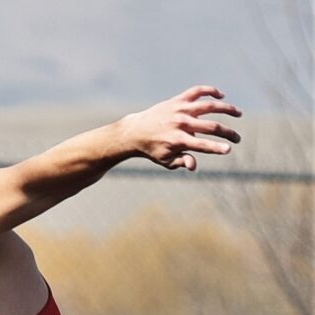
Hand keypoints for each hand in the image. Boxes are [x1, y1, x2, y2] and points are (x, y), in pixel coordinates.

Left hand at [120, 85, 241, 170]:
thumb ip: (182, 162)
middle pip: (211, 126)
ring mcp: (179, 109)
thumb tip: (193, 166)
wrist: (134, 132)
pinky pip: (197, 91)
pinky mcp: (177, 100)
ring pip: (209, 105)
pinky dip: (210, 91)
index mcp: (178, 140)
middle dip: (228, 133)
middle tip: (237, 139)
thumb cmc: (153, 149)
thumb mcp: (165, 160)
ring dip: (227, 108)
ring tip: (238, 113)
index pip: (202, 145)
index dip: (217, 148)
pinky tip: (221, 96)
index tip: (229, 149)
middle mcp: (180, 123)